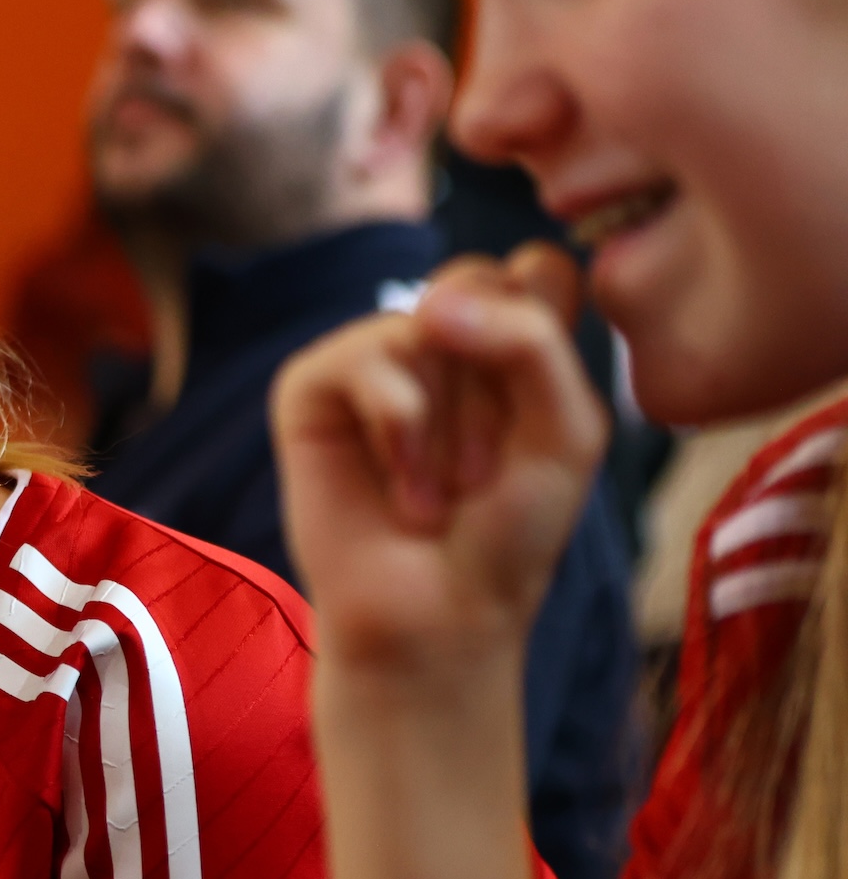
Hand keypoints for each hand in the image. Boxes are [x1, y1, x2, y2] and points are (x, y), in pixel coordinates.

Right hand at [272, 244, 606, 685]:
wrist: (440, 611)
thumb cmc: (510, 528)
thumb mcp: (567, 428)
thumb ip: (532, 340)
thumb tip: (428, 305)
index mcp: (506, 336)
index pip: (537, 268)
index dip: (546, 336)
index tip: (539, 416)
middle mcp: (436, 335)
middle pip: (477, 279)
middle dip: (498, 384)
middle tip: (487, 465)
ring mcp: (369, 354)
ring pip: (425, 327)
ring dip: (450, 428)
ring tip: (442, 488)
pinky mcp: (311, 385)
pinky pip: (365, 361)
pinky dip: (398, 430)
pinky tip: (398, 486)